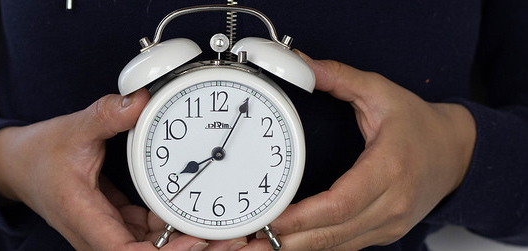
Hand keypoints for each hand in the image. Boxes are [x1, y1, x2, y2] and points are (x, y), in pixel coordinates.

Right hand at [0, 89, 207, 249]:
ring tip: (222, 231)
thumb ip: (106, 114)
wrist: (18, 166)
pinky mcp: (114, 224)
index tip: (196, 239)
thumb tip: (139, 99)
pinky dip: (172, 231)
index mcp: (84, 218)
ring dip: (184, 242)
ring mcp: (107, 231)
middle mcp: (96, 234)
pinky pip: (148, 235)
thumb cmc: (39, 156)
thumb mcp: (73, 129)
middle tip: (229, 238)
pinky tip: (196, 219)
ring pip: (151, 248)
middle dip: (188, 248)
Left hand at [243, 52, 475, 249]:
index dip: (303, 217)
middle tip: (251, 241)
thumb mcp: (382, 92)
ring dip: (298, 249)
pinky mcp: (387, 232)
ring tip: (260, 247)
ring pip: (339, 246)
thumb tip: (303, 66)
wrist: (457, 152)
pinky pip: (347, 246)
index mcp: (389, 168)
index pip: (340, 203)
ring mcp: (391, 223)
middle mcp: (392, 203)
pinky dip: (317, 248)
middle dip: (289, 242)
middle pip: (334, 233)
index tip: (271, 219)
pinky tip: (290, 245)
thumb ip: (340, 78)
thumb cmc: (421, 125)